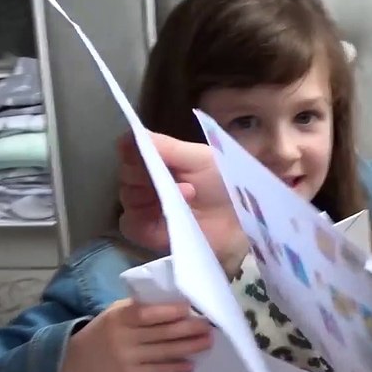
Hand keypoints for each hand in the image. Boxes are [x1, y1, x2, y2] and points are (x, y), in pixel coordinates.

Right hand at [60, 299, 212, 371]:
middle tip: (209, 325)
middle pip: (160, 332)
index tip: (190, 308)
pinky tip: (191, 365)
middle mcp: (123, 336)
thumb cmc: (103, 331)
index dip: (168, 311)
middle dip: (188, 329)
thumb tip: (174, 303)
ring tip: (207, 341)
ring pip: (162, 351)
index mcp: (119, 316)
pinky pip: (156, 370)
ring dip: (188, 347)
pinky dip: (174, 367)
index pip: (146, 313)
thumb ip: (138, 308)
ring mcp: (126, 357)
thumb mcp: (114, 314)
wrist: (76, 361)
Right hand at [118, 132, 248, 274]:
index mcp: (161, 160)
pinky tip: (170, 215)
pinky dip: (145, 219)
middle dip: (147, 174)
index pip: (130, 151)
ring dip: (153, 195)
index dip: (134, 153)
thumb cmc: (227, 184)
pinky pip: (130, 225)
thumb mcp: (200, 158)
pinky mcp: (150, 235)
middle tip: (176, 177)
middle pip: (126, 175)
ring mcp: (147, 210)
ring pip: (127, 198)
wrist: (245, 221)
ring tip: (187, 194)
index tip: (146, 155)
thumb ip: (164, 146)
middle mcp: (149, 183)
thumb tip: (127, 136)